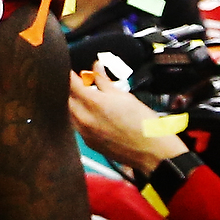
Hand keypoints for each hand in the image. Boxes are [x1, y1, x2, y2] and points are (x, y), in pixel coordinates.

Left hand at [66, 64, 187, 175]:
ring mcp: (84, 133)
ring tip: (89, 98)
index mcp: (94, 103)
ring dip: (75, 102)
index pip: (71, 83)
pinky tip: (93, 114)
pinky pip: (76, 125)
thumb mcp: (124, 95)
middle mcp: (85, 119)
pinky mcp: (88, 142)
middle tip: (82, 82)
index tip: (71, 69)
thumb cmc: (144, 125)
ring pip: (70, 112)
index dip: (70, 73)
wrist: (152, 152)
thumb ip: (104, 81)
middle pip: (67, 98)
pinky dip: (80, 116)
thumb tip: (96, 68)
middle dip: (72, 88)